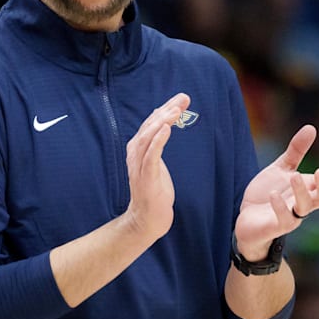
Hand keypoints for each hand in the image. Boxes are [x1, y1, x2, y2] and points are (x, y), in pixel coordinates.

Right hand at [124, 93, 188, 239]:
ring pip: (148, 137)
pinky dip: (157, 140)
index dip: (166, 108)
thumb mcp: (156, 163)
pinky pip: (150, 155)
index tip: (182, 98)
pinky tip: (167, 129)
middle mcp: (135, 154)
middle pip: (149, 126)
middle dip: (166, 110)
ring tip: (176, 110)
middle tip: (183, 99)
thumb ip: (157, 144)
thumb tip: (164, 124)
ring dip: (162, 121)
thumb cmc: (153, 191)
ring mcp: (139, 166)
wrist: (146, 219)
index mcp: (138, 149)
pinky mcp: (146, 177)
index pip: (151, 123)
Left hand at [235, 124, 318, 254]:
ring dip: (302, 192)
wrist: (246, 219)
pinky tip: (273, 195)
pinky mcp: (276, 226)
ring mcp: (291, 216)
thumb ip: (296, 151)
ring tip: (294, 176)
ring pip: (305, 208)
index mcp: (308, 188)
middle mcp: (303, 203)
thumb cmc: (267, 193)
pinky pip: (284, 220)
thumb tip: (311, 127)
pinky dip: (280, 207)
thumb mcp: (281, 169)